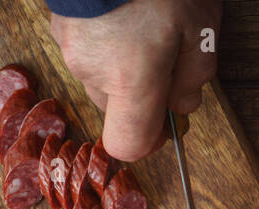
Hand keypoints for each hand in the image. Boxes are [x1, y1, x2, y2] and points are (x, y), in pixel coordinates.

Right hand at [50, 0, 221, 160]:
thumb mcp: (199, 30)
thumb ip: (194, 78)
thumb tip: (182, 105)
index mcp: (128, 81)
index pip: (128, 145)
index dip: (150, 141)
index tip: (166, 122)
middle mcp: (93, 72)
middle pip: (117, 109)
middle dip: (143, 93)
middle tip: (167, 54)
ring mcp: (70, 48)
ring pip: (102, 78)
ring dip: (124, 64)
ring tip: (145, 24)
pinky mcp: (59, 26)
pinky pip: (88, 50)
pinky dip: (107, 42)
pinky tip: (124, 12)